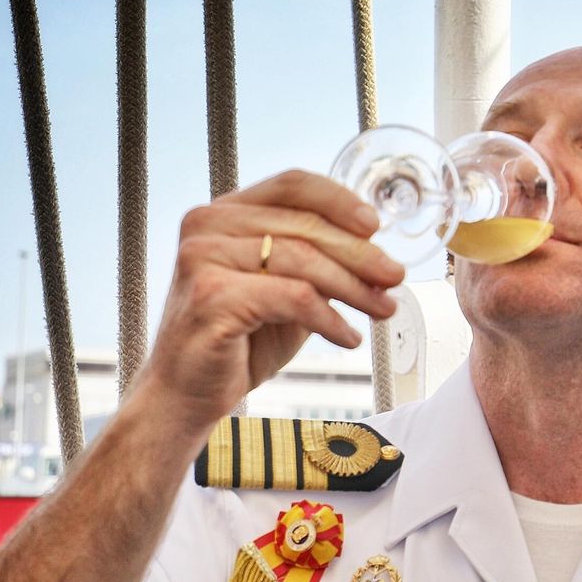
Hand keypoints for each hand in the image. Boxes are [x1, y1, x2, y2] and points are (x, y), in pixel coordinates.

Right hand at [136, 169, 404, 439]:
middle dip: (360, 255)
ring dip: (354, 289)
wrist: (186, 395)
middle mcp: (207, 226)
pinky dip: (329, 319)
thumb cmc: (236, 343)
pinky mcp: (212, 297)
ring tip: (383, 310)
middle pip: (304, 225)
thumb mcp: (284, 293)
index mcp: (223, 213)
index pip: (292, 185)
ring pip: (303, 261)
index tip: (375, 227)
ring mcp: (203, 258)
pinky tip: (348, 337)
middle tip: (395, 278)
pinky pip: (292, 298)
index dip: (340, 201)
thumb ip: (317, 266)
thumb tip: (375, 255)